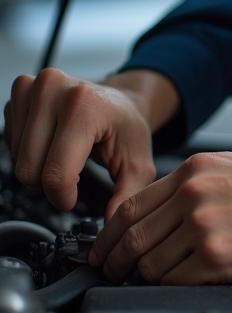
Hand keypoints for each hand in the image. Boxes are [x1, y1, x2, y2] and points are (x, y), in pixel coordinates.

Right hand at [3, 68, 164, 217]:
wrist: (122, 100)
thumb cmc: (128, 128)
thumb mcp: (137, 164)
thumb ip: (126, 197)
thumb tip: (111, 226)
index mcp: (86, 106)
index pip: (55, 173)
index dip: (62, 196)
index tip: (73, 198)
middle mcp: (55, 89)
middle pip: (29, 170)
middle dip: (51, 182)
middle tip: (75, 171)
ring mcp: (35, 86)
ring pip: (17, 159)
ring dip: (39, 166)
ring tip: (67, 153)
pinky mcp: (21, 90)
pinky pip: (10, 142)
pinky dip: (29, 150)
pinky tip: (52, 140)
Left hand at [90, 151, 231, 284]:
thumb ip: (202, 183)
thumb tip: (172, 208)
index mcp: (198, 170)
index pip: (131, 204)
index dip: (109, 233)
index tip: (107, 247)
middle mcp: (194, 194)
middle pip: (129, 236)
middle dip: (114, 261)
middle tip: (113, 274)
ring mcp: (204, 225)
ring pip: (148, 264)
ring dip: (144, 278)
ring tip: (151, 284)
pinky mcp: (220, 257)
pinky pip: (174, 282)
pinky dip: (172, 288)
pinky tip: (182, 285)